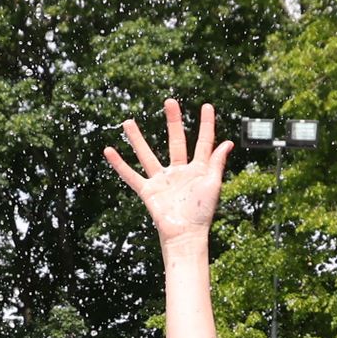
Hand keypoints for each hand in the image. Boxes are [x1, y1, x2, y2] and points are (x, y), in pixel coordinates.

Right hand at [103, 99, 229, 248]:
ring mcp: (162, 180)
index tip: (207, 106)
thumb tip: (228, 142)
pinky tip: (109, 151)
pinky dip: (119, 164)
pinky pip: (131, 175)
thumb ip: (217, 163)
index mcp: (198, 169)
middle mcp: (179, 171)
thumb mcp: (213, 185)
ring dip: (137, 138)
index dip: (206, 124)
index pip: (203, 142)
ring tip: (128, 122)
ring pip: (147, 154)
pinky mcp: (148, 191)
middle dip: (173, 121)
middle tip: (169, 102)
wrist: (186, 235)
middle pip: (175, 141)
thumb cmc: (202, 214)